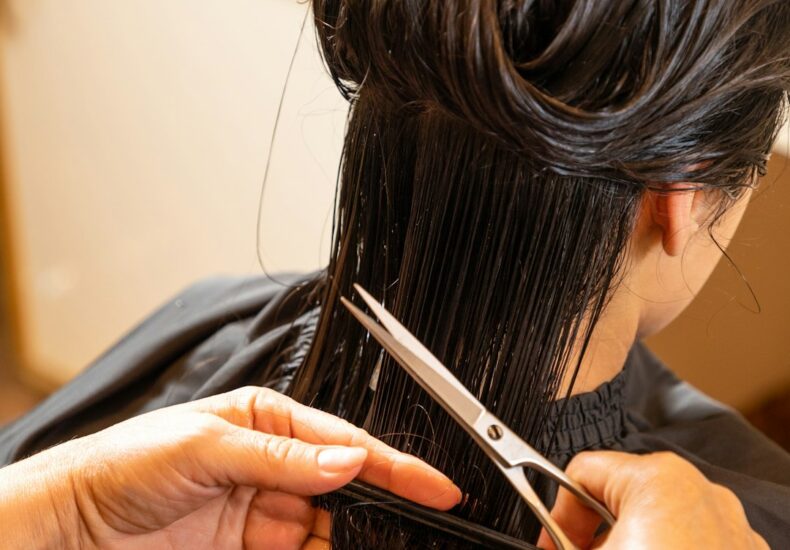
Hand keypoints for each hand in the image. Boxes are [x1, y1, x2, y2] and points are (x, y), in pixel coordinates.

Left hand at [0, 387, 460, 549]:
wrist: (74, 524)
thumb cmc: (127, 462)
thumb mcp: (207, 445)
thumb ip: (283, 457)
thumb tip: (348, 461)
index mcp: (269, 421)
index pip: (344, 442)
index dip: (394, 465)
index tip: (435, 486)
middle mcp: (275, 464)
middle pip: (348, 486)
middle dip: (384, 503)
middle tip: (421, 522)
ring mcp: (267, 510)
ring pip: (335, 525)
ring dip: (359, 534)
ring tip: (385, 539)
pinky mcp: (255, 548)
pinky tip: (344, 549)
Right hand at [537, 451, 766, 549]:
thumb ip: (556, 544)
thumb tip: (545, 545)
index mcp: (658, 481)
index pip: (582, 474)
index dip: (556, 515)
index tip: (549, 546)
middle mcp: (699, 496)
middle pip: (620, 500)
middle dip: (593, 538)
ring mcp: (728, 531)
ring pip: (656, 525)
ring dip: (628, 548)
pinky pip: (689, 546)